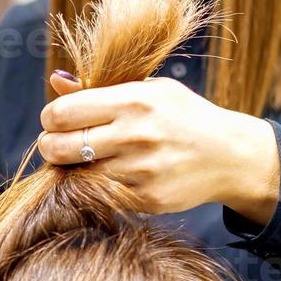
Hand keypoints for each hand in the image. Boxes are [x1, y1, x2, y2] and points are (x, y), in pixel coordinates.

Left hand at [38, 73, 280, 224]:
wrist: (230, 155)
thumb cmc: (182, 116)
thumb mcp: (149, 90)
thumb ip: (99, 88)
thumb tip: (56, 81)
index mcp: (133, 100)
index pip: (62, 112)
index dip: (50, 118)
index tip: (55, 121)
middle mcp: (135, 135)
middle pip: (59, 147)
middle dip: (50, 146)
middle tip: (56, 145)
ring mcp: (141, 170)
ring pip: (77, 174)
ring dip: (74, 169)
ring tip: (90, 158)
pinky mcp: (147, 198)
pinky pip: (101, 194)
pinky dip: (97, 187)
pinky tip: (113, 175)